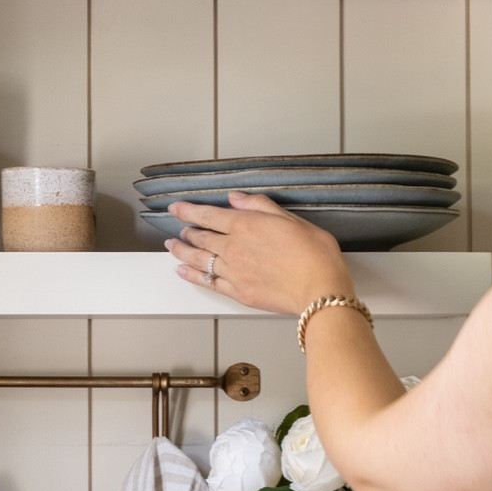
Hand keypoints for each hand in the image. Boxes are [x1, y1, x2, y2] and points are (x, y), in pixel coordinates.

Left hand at [166, 191, 354, 314]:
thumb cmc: (313, 254)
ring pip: (199, 259)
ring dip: (182, 251)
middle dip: (185, 231)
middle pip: (200, 237)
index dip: (188, 211)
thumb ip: (260, 206)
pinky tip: (183, 271)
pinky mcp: (237, 292)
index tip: (175, 208)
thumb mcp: (291, 219)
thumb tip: (236, 199)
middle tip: (178, 229)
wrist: (319, 289)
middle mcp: (233, 248)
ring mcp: (233, 272)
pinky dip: (191, 275)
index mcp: (246, 226)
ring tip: (172, 247)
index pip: (208, 215)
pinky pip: (207, 282)